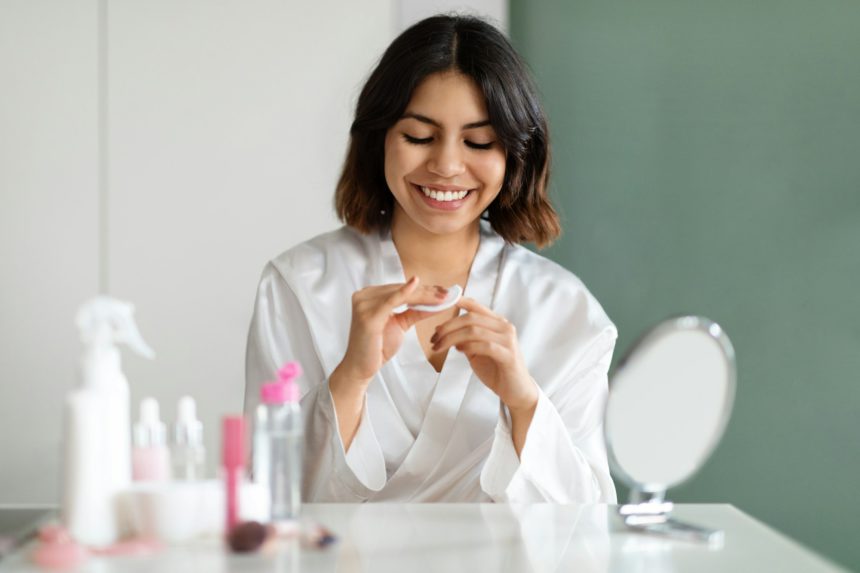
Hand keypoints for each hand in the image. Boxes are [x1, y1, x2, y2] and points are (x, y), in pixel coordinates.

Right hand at [333, 277, 445, 389]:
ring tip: (443, 297)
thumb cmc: (377, 347)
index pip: (400, 288)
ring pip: (400, 294)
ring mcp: (364, 304)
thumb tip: (436, 302)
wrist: (361, 367)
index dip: (422, 289)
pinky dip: (405, 293)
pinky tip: (417, 285)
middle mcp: (364, 296)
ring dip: (424, 295)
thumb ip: (415, 311)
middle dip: (426, 291)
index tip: (442, 290)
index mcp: (369, 296)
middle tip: (447, 293)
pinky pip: (391, 301)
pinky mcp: (368, 315)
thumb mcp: (400, 324)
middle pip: (401, 289)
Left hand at [431, 298, 537, 412]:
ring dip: (452, 338)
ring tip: (440, 346)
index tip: (443, 302)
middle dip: (448, 326)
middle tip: (434, 337)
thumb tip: (444, 330)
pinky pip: (485, 346)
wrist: (516, 391)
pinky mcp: (509, 355)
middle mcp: (504, 327)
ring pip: (475, 331)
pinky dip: (469, 346)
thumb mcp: (477, 351)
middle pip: (471, 318)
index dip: (460, 302)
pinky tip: (459, 350)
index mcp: (497, 323)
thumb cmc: (496, 370)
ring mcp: (508, 340)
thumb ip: (465, 339)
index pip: (477, 308)